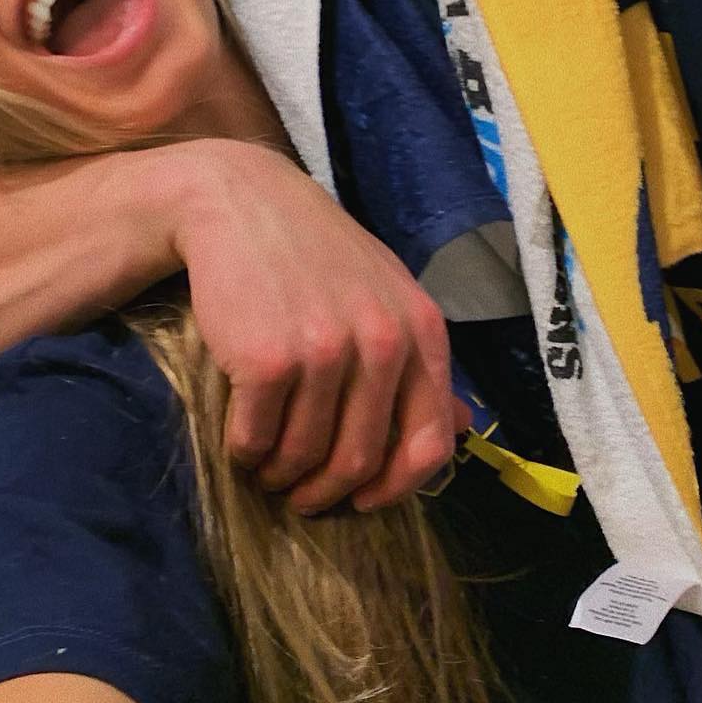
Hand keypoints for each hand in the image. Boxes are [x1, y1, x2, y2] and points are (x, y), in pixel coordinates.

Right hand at [172, 142, 456, 513]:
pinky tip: (240, 440)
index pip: (431, 441)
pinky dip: (245, 452)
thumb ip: (420, 359)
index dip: (396, 487)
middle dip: (326, 491)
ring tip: (267, 467)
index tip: (363, 501)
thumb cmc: (315, 253)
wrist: (241, 202)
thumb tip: (461, 429)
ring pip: (304, 456)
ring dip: (280, 475)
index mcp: (422, 330)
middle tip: (300, 496)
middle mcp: (382, 342)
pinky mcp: (267, 359)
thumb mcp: (386, 292)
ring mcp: (325, 350)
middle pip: (360, 458)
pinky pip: (255, 439)